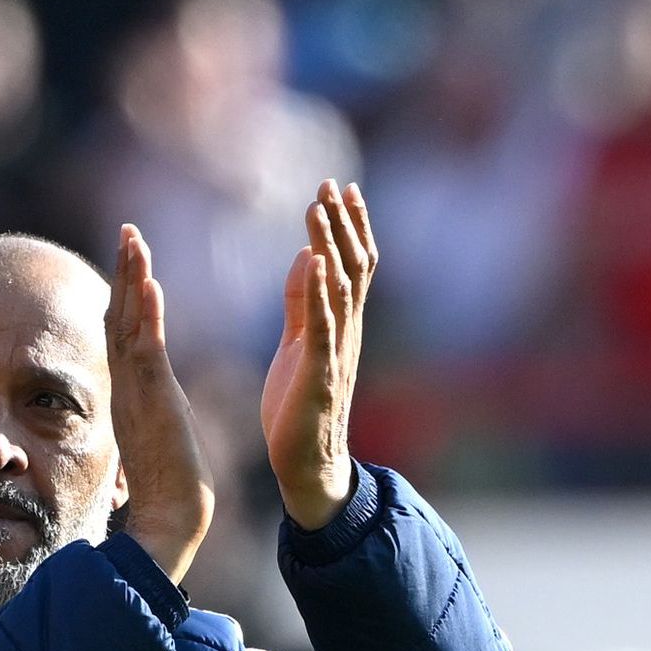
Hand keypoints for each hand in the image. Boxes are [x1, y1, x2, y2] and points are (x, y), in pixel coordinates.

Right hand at [104, 223, 214, 583]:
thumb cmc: (171, 489)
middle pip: (121, 317)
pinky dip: (147, 313)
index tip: (131, 261)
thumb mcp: (162, 437)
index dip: (127, 295)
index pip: (126, 334)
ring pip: (129, 323)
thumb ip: (156, 414)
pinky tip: (150, 282)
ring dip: (132, 278)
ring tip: (133, 238)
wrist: (171, 519)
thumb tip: (158, 405)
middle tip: (128, 231)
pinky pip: (147, 348)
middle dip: (124, 272)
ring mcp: (137, 392)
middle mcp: (128, 387)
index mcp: (133, 393)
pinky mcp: (154, 401)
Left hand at [261, 179, 377, 531]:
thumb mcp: (297, 343)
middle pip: (352, 267)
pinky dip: (318, 291)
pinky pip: (322, 326)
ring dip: (330, 245)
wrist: (308, 466)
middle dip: (342, 224)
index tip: (340, 187)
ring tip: (318, 208)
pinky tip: (312, 261)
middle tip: (332, 184)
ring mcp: (336, 353)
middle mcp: (346, 333)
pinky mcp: (319, 375)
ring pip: (340, 288)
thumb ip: (301, 302)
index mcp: (339, 325)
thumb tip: (305, 256)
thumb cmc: (300, 408)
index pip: (351, 265)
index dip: (348, 226)